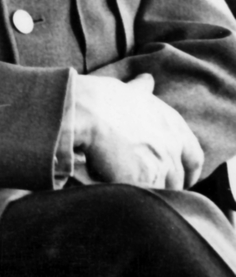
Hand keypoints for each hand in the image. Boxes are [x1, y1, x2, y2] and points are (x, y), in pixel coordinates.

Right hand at [73, 73, 202, 188]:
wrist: (82, 110)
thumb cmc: (99, 99)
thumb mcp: (127, 91)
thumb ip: (141, 90)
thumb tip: (147, 80)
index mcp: (173, 125)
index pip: (194, 156)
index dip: (188, 169)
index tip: (180, 176)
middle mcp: (172, 145)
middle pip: (178, 176)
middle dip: (165, 182)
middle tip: (146, 184)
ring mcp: (160, 164)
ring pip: (163, 189)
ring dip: (149, 190)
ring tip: (127, 188)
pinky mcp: (143, 179)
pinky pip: (145, 196)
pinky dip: (134, 196)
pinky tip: (117, 189)